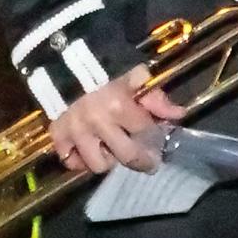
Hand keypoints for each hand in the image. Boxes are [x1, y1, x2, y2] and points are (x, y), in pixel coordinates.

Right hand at [48, 70, 184, 175]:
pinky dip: (80, 160)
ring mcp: (75, 131)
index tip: (157, 146)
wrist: (65, 71)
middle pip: (126, 157)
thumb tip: (179, 114)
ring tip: (109, 149)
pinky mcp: (57, 137)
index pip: (145, 132)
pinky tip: (87, 148)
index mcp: (118, 105)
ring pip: (98, 166)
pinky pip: (73, 164)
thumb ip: (156, 99)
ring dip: (106, 160)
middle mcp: (95, 120)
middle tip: (144, 162)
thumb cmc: (106, 80)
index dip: (154, 139)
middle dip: (139, 160)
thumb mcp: (134, 83)